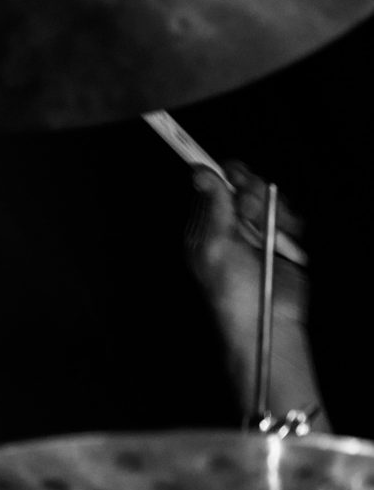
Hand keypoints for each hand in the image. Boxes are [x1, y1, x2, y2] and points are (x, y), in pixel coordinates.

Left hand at [185, 162, 327, 429]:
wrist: (266, 320)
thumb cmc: (231, 291)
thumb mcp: (215, 246)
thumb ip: (213, 207)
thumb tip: (199, 173)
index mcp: (206, 227)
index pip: (213, 187)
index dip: (223, 174)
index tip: (232, 169)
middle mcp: (231, 226)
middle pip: (244, 187)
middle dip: (252, 193)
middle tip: (252, 209)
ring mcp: (258, 232)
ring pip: (271, 198)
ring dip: (273, 210)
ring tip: (268, 233)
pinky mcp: (283, 240)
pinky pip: (291, 215)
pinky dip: (290, 223)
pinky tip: (284, 239)